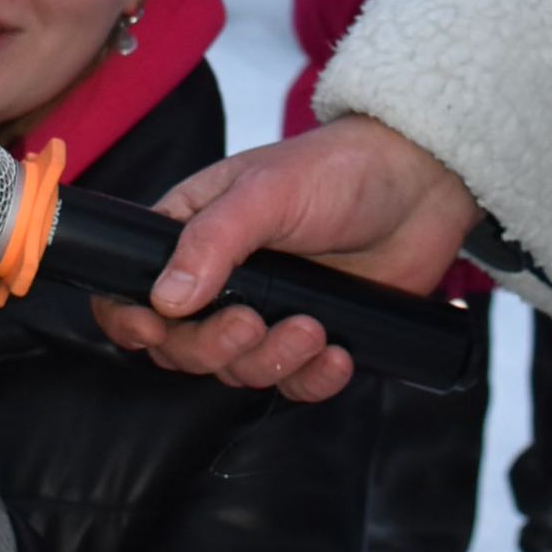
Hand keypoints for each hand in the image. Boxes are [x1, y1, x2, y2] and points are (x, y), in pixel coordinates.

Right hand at [90, 118, 477, 400]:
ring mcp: (267, 309)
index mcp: (191, 233)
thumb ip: (212, 240)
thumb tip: (166, 298)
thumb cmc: (337, 168)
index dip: (130, 320)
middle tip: (252, 324)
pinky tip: (339, 355)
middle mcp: (220, 278)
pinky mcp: (313, 336)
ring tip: (313, 329)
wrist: (421, 183)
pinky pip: (294, 383)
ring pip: (238, 369)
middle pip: (182, 345)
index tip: (151, 331)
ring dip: (272, 361)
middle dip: (213, 347)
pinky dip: (312, 380)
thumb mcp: (267, 190)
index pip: (134, 289)